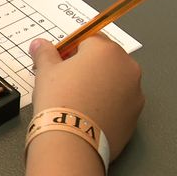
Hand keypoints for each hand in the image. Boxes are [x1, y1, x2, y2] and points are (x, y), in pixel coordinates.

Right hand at [29, 35, 143, 160]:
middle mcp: (126, 67)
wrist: (72, 139)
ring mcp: (135, 92)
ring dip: (99, 83)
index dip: (71, 48)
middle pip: (104, 58)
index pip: (88, 38)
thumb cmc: (61, 101)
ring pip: (114, 79)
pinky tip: (88, 110)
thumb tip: (40, 45)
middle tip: (66, 78)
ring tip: (77, 97)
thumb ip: (45, 52)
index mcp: (105, 50)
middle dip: (87, 65)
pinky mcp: (136, 114)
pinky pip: (120, 100)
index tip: (59, 59)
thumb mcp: (46, 70)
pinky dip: (107, 102)